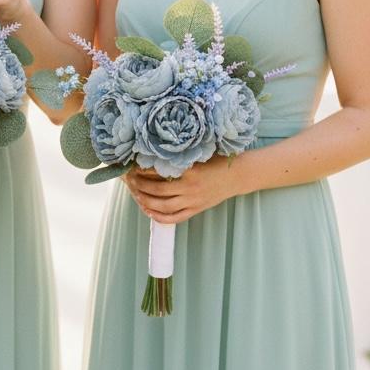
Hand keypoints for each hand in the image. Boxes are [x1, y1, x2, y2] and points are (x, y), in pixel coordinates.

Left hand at [123, 157, 237, 223]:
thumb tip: (155, 151)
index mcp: (190, 170)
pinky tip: (148, 211)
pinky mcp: (196, 209)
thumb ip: (180, 156)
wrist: (238, 176)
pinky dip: (159, 217)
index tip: (134, 165)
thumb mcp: (198, 154)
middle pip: (158, 190)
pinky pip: (175, 218)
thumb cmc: (216, 160)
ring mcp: (193, 201)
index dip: (144, 169)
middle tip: (131, 180)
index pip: (160, 171)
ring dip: (147, 201)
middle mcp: (190, 187)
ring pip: (164, 206)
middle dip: (141, 186)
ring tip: (136, 194)